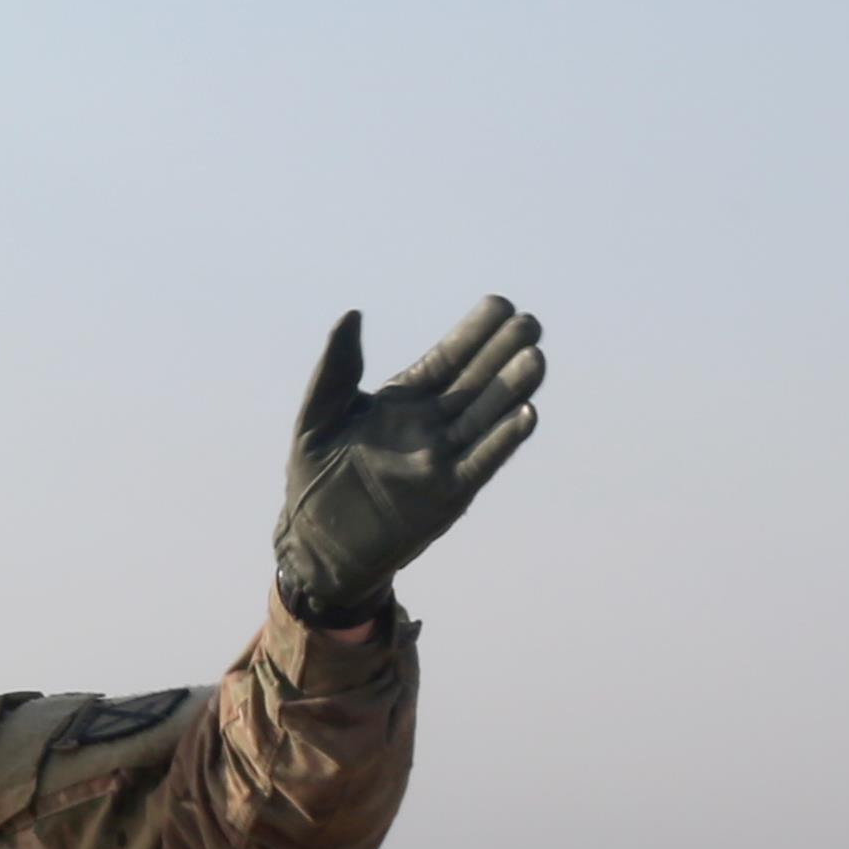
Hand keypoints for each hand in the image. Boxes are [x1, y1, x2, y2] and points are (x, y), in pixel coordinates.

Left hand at [270, 294, 543, 625]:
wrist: (314, 545)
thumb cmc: (313, 479)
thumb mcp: (317, 416)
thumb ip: (336, 368)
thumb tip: (353, 314)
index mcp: (404, 401)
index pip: (448, 358)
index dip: (474, 332)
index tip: (500, 304)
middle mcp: (430, 425)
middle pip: (475, 381)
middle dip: (502, 352)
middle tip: (529, 323)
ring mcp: (442, 459)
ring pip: (485, 417)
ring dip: (511, 389)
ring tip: (535, 358)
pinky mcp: (447, 495)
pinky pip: (482, 463)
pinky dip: (503, 441)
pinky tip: (527, 414)